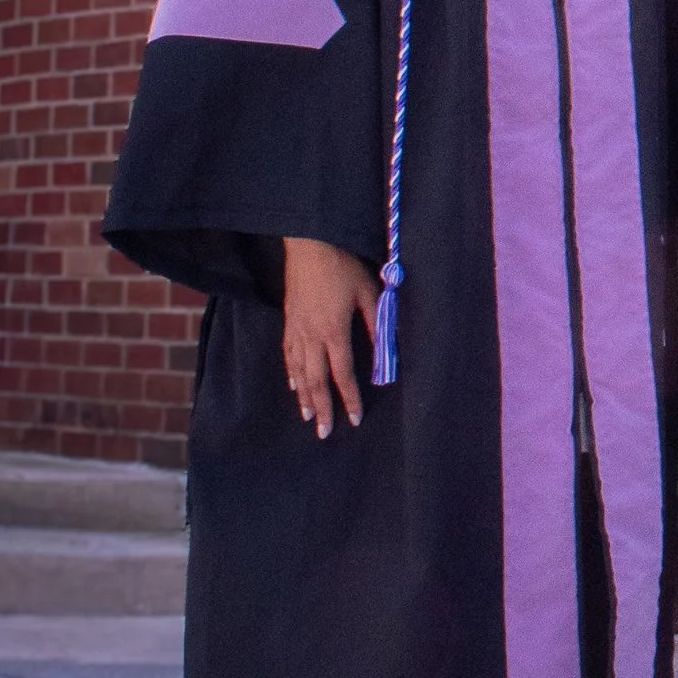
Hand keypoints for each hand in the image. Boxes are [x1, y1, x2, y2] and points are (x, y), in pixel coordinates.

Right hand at [283, 237, 377, 435]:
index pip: (343, 374)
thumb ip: (377, 323)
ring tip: (309, 417)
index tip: (354, 419)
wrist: (308, 244)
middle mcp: (312, 336)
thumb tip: (388, 350)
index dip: (349, 398)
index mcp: (334, 331)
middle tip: (324, 433)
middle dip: (322, 408)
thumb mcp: (368, 292)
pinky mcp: (289, 321)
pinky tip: (294, 386)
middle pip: (316, 381)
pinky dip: (292, 373)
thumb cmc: (342, 266)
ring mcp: (297, 329)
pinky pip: (288, 354)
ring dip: (304, 397)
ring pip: (299, 372)